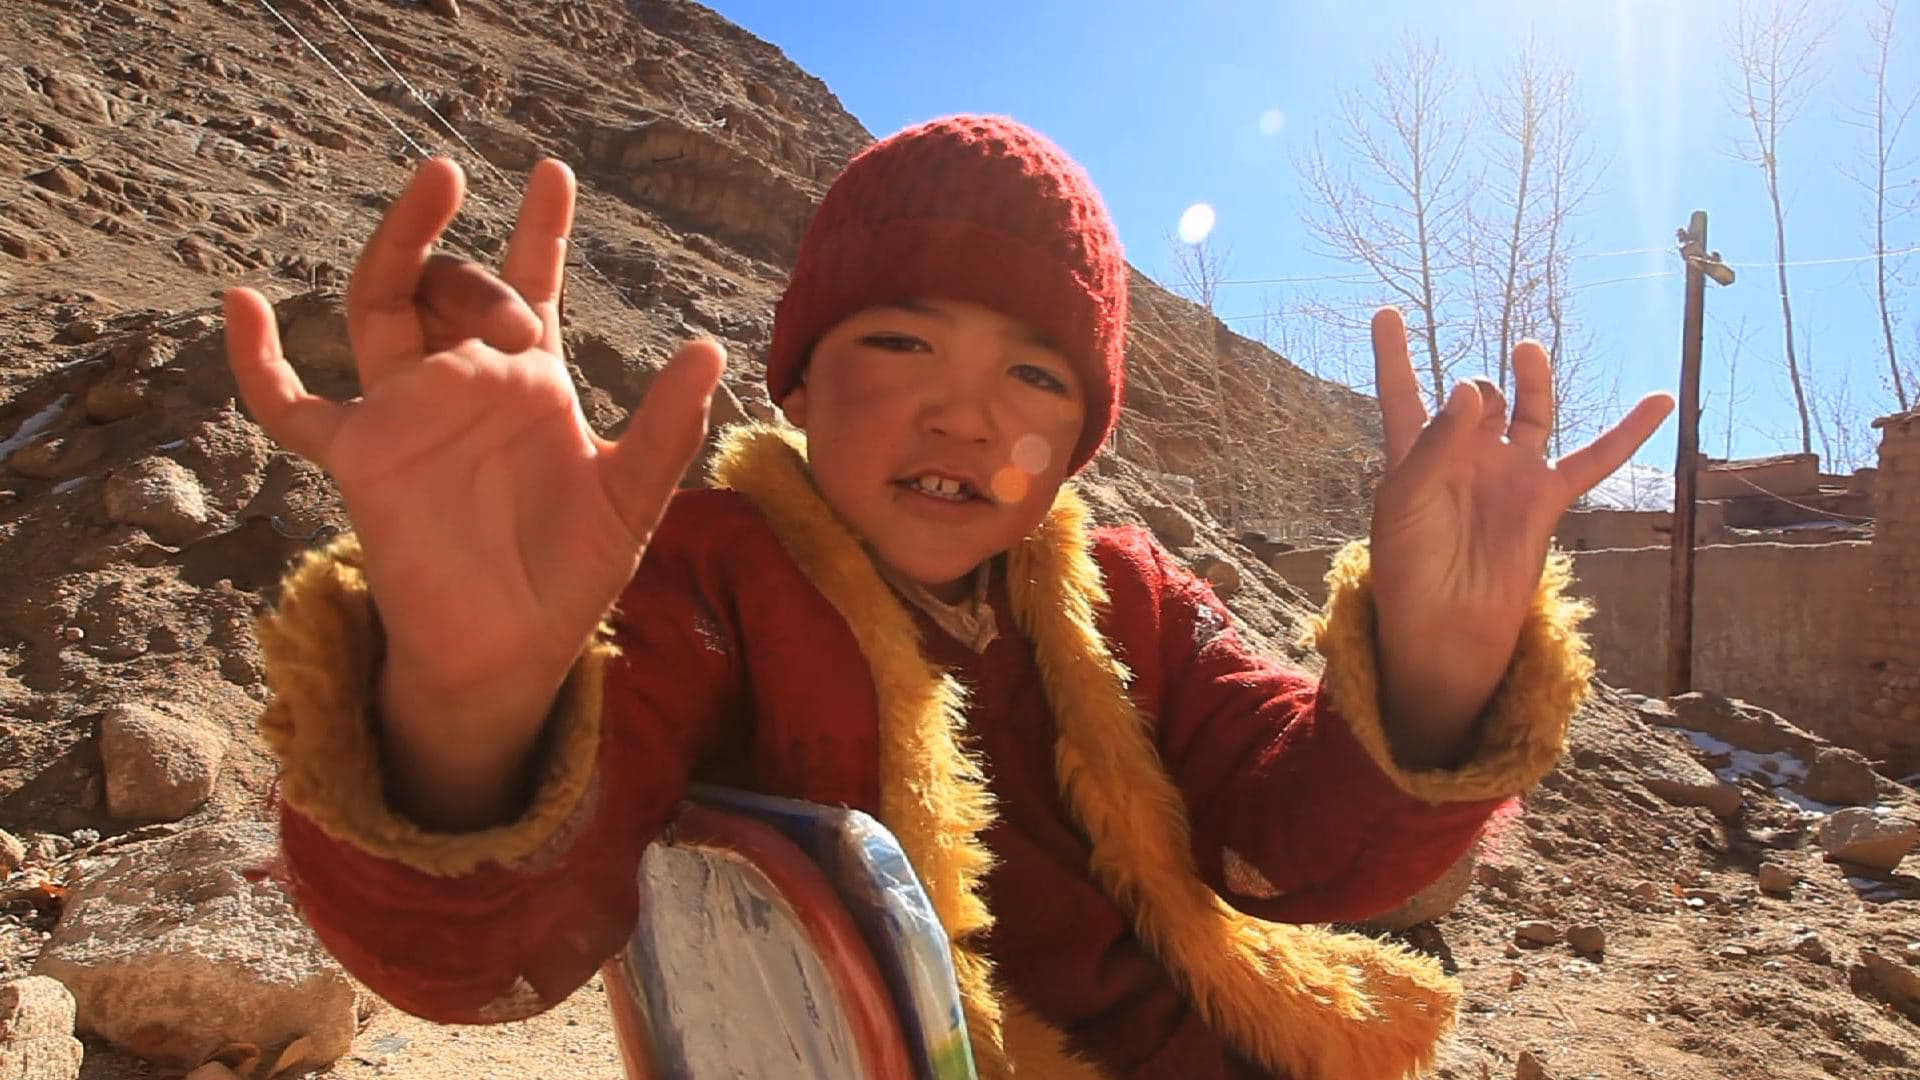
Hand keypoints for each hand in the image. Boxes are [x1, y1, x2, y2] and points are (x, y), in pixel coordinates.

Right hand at [223, 158, 724, 823]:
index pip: (534, 284)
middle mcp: (465, 383)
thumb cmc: (572, 575)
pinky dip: (259, 362)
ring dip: (397, 247)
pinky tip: (238, 303)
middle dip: (476, 266)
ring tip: (430, 193)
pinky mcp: (359, 457)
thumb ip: (666, 426)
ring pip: (381, 308)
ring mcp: (406, 413)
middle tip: (501, 279)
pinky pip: (292, 406)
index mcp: (532, 382)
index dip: (542, 229)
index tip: (551, 171)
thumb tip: (710, 348)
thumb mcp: (631, 497)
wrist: (507, 650)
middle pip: (453, 286)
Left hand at [1365, 307, 1672, 767]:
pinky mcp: (1545, 498)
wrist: (1446, 626)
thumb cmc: (1409, 567)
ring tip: (1525, 350)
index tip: (1386, 312)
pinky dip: (1628, 431)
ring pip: (1527, 411)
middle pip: (1476, 398)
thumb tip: (1474, 386)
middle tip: (1471, 412)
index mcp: (1414, 455)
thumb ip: (1435, 441)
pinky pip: (1594, 457)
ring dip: (1529, 379)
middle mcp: (1463, 457)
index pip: (1403, 392)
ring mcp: (1507, 474)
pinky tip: (1661, 399)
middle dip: (1475, 391)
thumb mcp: (1405, 500)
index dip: (1393, 353)